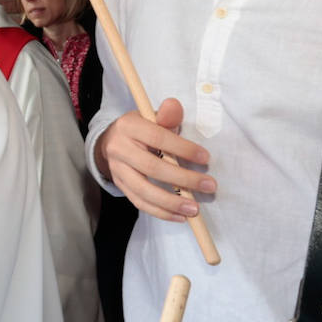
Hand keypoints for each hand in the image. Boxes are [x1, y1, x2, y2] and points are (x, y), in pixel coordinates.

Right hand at [95, 99, 215, 220]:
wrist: (112, 141)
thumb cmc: (141, 129)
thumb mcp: (152, 117)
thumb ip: (166, 116)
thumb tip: (174, 105)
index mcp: (128, 126)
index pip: (158, 138)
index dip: (183, 149)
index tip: (206, 159)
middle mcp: (119, 148)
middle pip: (152, 168)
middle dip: (183, 179)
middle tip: (209, 186)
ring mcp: (117, 170)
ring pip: (144, 190)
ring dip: (171, 202)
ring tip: (194, 209)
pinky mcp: (120, 185)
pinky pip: (140, 202)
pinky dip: (161, 212)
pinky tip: (180, 216)